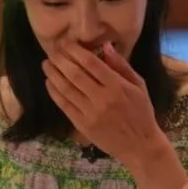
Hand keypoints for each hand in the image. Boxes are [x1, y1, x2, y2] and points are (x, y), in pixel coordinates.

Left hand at [43, 42, 166, 163]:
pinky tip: (49, 83)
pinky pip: (64, 105)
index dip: (76, 51)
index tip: (66, 43)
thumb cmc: (141, 112)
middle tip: (52, 51)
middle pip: (75, 74)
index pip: (91, 63)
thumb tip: (105, 46)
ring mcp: (90, 113)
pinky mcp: (82, 125)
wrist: (139, 145)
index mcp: (117, 86)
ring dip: (53, 74)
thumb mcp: (139, 85)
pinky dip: (54, 92)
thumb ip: (122, 66)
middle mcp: (102, 98)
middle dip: (61, 60)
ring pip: (66, 89)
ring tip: (46, 64)